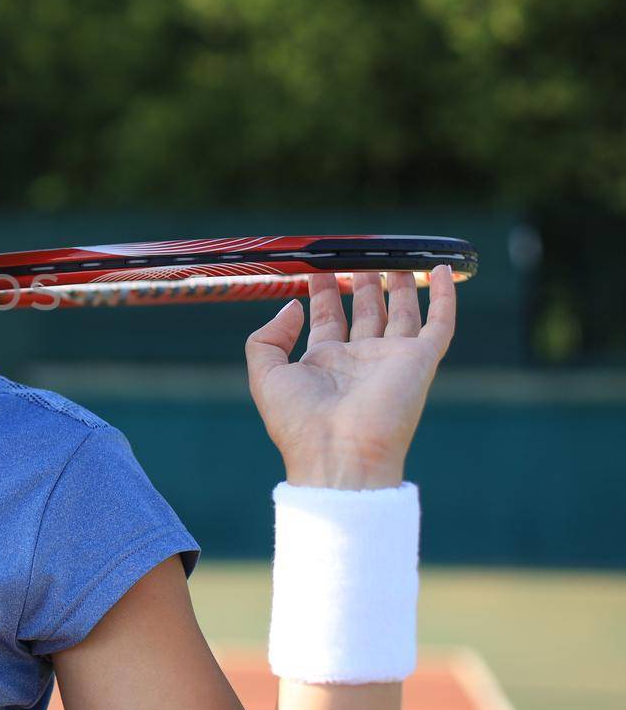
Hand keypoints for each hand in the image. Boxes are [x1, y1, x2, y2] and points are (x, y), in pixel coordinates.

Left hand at [244, 266, 456, 488]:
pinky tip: (443, 272)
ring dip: (398, 286)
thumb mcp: (265, 375)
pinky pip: (439, 324)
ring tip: (392, 257)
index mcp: (324, 364)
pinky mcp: (420, 362)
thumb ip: (268, 338)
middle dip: (360, 284)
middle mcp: (359, 360)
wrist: (339, 454)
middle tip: (357, 255)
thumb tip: (292, 306)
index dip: (323, 292)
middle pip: (364, 312)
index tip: (317, 266)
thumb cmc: (299, 421)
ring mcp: (391, 359)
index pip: (327, 318)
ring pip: (400, 313)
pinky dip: (444, 298)